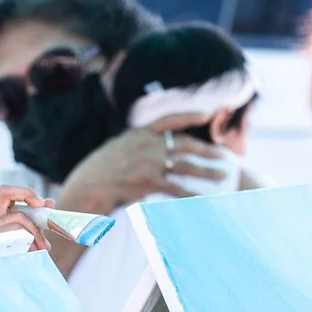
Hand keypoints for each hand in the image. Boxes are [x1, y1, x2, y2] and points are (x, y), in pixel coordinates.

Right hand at [0, 185, 52, 249]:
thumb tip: (50, 203)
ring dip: (35, 236)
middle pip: (15, 211)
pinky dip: (29, 244)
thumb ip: (35, 218)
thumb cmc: (11, 258)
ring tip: (40, 249)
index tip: (40, 204)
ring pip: (19, 223)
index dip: (25, 193)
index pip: (4, 192)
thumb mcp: (25, 234)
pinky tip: (31, 253)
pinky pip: (18, 237)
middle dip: (34, 222)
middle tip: (45, 231)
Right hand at [54, 115, 215, 213]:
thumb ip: (135, 145)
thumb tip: (150, 145)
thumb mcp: (116, 149)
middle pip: (185, 145)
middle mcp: (147, 145)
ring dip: (207, 171)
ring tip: (223, 175)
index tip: (208, 113)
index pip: (171, 119)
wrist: (87, 187)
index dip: (190, 116)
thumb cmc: (97, 172)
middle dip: (207, 150)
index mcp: (139, 133)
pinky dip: (192, 194)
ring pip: (186, 166)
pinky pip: (176, 188)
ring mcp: (149, 163)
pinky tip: (204, 198)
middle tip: (224, 156)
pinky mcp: (148, 182)